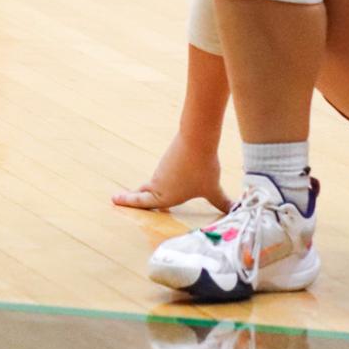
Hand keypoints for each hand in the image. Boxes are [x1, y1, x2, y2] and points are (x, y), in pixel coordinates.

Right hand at [113, 132, 229, 212]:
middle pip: (144, 192)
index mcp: (164, 196)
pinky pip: (165, 170)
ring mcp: (162, 169)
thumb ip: (221, 201)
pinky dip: (164, 175)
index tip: (113, 200)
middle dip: (134, 197)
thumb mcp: (212, 188)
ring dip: (151, 187)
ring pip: (155, 180)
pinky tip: (173, 173)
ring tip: (144, 191)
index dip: (129, 203)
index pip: (143, 203)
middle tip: (120, 198)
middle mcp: (159, 183)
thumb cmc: (202, 168)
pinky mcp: (169, 157)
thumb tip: (235, 210)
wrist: (197, 138)